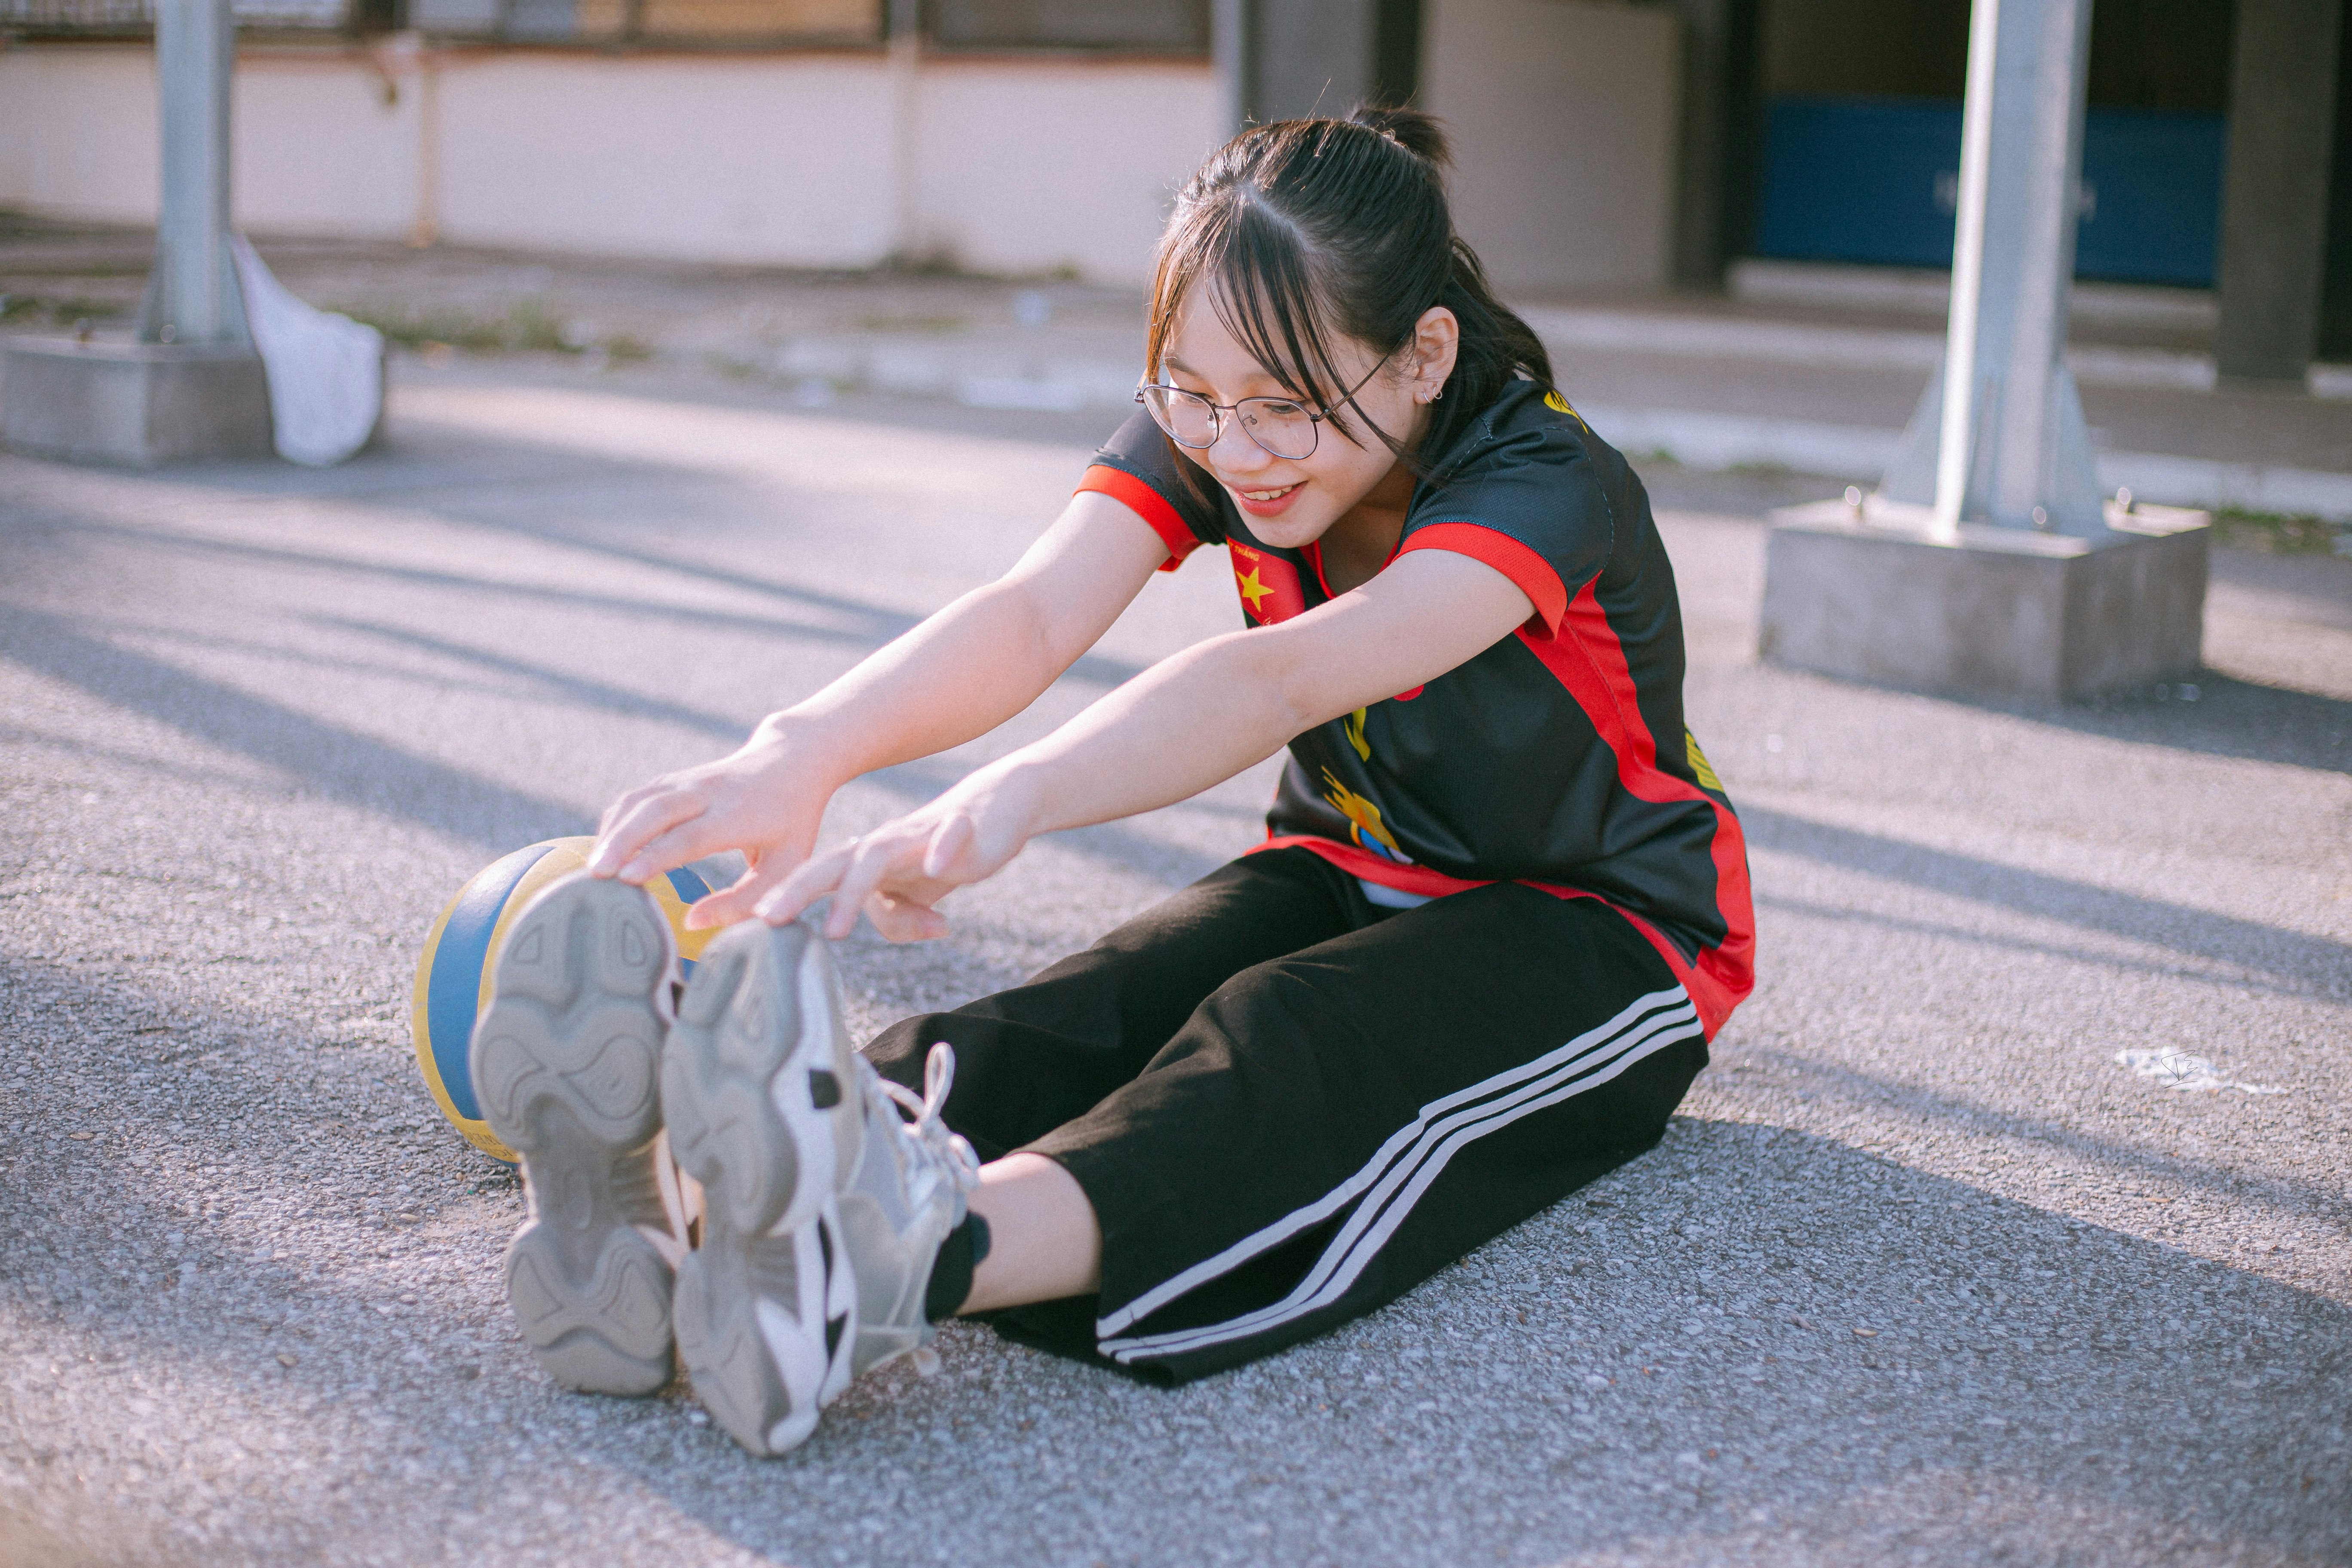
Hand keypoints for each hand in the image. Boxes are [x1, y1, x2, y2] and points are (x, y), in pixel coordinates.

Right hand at [587, 729, 836, 928]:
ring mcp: (688, 780)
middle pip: (655, 809)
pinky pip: (637, 796)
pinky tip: (603, 848)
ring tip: (592, 868)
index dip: (657, 855)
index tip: (627, 878)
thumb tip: (692, 922)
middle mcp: (710, 791)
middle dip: (622, 840)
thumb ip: (745, 900)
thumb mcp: (787, 865)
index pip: (691, 834)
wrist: (792, 761)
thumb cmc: (791, 823)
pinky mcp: (674, 779)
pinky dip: (615, 820)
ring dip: (612, 831)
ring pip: (639, 799)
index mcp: (740, 813)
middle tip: (596, 874)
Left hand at [756, 766, 1037, 941]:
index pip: (809, 882)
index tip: (734, 928)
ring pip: (875, 857)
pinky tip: (940, 867)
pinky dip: (944, 849)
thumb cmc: (944, 850)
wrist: (999, 802)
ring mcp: (918, 837)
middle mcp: (880, 846)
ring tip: (835, 929)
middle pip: (827, 866)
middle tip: (764, 921)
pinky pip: (951, 836)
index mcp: (861, 861)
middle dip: (793, 892)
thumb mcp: (918, 896)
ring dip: (852, 893)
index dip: (775, 902)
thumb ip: (897, 917)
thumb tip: (882, 929)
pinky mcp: (961, 828)